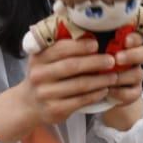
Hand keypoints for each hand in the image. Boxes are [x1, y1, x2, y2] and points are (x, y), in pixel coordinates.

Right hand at [0, 38, 125, 142]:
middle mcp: (39, 75)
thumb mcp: (44, 58)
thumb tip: (88, 32)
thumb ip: (60, 46)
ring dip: (100, 80)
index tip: (96, 44)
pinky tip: (104, 90)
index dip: (80, 46)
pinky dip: (95, 95)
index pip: (60, 49)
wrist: (28, 104)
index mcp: (38, 58)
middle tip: (112, 60)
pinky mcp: (54, 109)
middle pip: (72, 66)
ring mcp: (46, 94)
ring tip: (114, 76)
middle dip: (95, 62)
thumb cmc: (44, 75)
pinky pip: (80, 101)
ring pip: (79, 85)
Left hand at [98, 32, 142, 131]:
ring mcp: (134, 75)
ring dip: (123, 76)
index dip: (134, 38)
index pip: (136, 36)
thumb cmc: (88, 63)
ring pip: (138, 74)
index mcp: (124, 43)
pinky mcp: (133, 92)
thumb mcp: (88, 49)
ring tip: (107, 78)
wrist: (89, 87)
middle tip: (117, 58)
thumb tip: (83, 34)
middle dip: (132, 55)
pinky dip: (121, 92)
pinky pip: (134, 93)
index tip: (125, 40)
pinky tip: (108, 91)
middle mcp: (133, 57)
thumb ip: (90, 40)